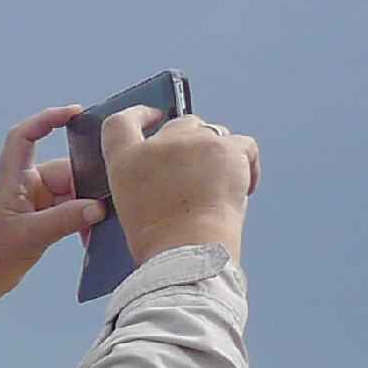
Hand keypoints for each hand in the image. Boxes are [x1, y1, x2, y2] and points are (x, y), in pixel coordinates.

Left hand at [0, 106, 107, 328]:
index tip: (75, 113)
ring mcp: (36, 202)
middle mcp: (26, 185)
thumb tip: (99, 207)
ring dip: (87, 204)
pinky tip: (94, 231)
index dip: (46, 119)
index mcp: (14, 180)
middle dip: (87, 183)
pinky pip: (72, 208)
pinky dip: (83, 217)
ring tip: (104, 218)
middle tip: (111, 195)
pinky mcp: (44, 217)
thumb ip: (65, 220)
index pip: (24, 138)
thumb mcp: (30, 236)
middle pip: (65, 169)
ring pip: (73, 190)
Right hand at [107, 106, 259, 267]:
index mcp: (126, 161)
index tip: (152, 115)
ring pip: (214, 133)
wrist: (189, 251)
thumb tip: (168, 176)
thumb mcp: (131, 210)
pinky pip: (243, 145)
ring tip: (218, 187)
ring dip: (217, 154)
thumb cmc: (159, 244)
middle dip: (190, 143)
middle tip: (197, 172)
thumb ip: (142, 182)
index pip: (121, 123)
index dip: (139, 115)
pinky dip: (246, 163)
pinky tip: (242, 187)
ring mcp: (195, 142)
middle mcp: (159, 144)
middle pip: (179, 124)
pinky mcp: (227, 147)